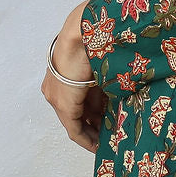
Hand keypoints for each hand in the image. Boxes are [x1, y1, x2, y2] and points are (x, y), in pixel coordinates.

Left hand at [41, 0, 106, 152]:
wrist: (84, 31)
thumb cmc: (95, 38)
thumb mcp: (101, 61)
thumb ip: (105, 79)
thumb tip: (119, 90)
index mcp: (64, 74)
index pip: (79, 99)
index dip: (94, 112)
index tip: (107, 121)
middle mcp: (56, 88)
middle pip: (78, 112)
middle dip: (95, 125)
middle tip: (111, 134)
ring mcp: (57, 97)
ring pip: (76, 123)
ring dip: (93, 132)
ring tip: (109, 141)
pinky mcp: (63, 105)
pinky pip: (74, 129)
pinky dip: (87, 139)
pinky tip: (98, 145)